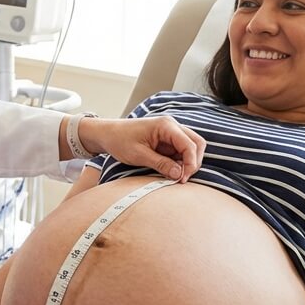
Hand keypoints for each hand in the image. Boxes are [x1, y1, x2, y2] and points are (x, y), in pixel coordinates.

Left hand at [80, 116, 205, 181]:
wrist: (107, 134)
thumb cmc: (119, 141)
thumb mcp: (138, 155)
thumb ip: (160, 164)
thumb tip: (179, 174)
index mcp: (166, 125)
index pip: (190, 144)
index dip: (191, 163)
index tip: (182, 179)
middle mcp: (172, 126)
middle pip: (197, 143)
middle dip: (194, 162)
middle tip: (182, 178)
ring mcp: (171, 133)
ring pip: (191, 148)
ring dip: (188, 163)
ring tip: (175, 176)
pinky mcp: (168, 140)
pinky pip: (181, 151)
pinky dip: (181, 162)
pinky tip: (171, 171)